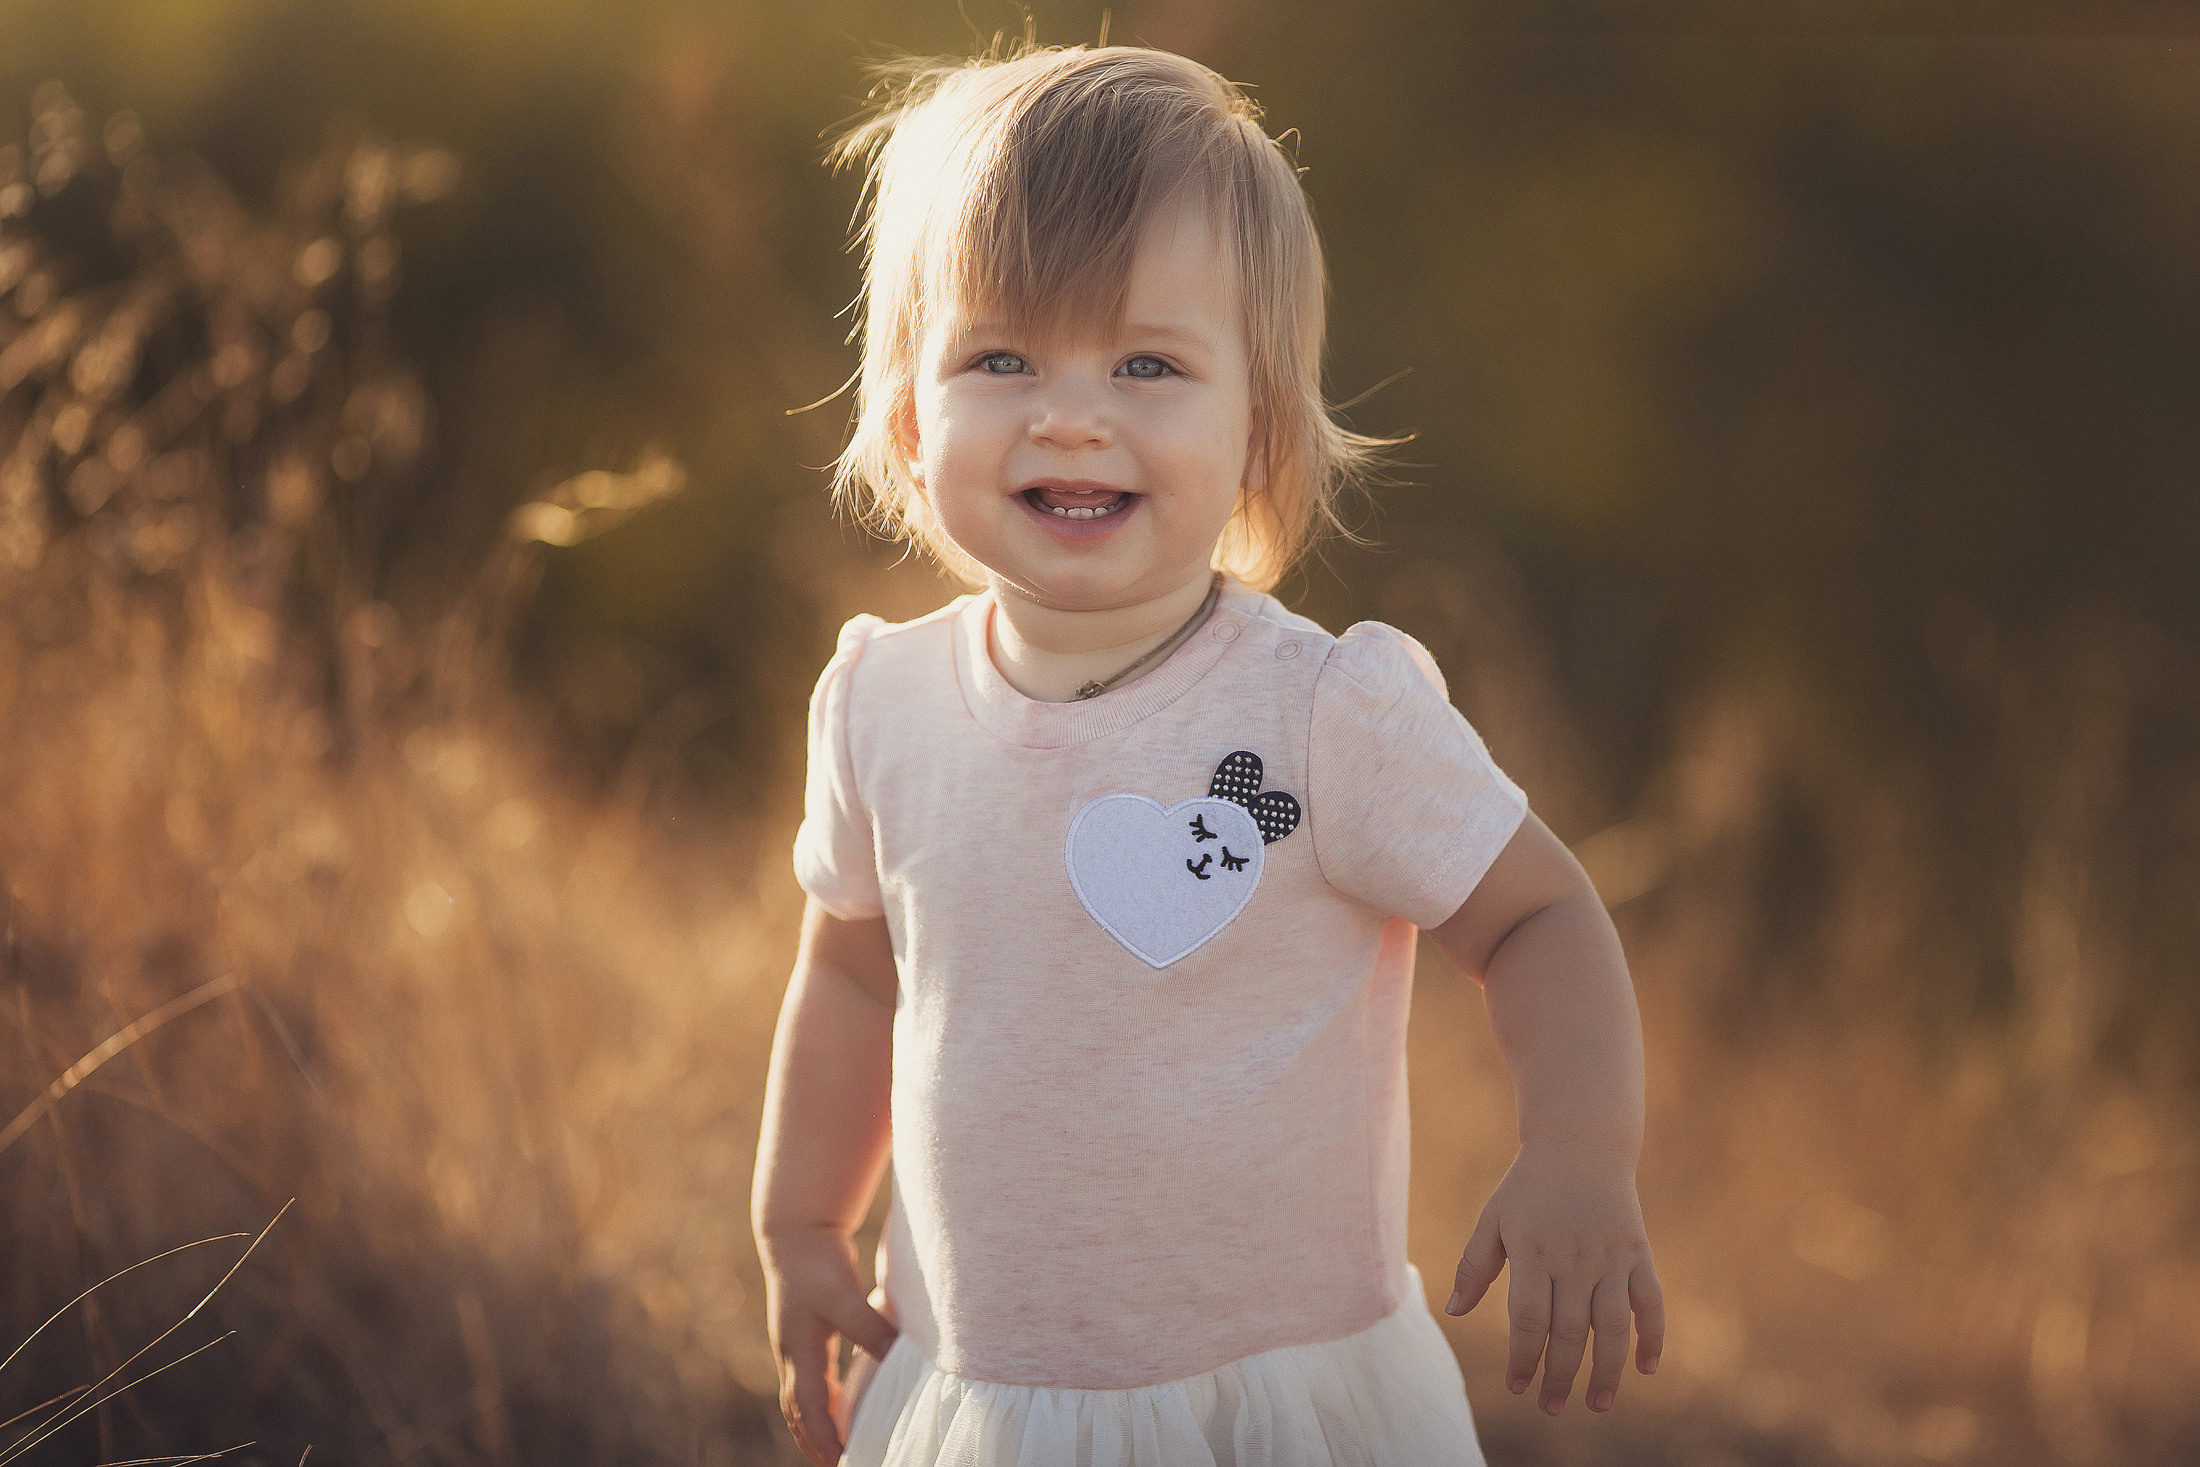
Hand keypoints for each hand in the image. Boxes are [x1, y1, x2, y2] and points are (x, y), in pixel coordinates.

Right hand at [760, 1225, 898, 1463]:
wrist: (796, 1230)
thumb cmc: (816, 1262)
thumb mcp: (844, 1296)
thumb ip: (869, 1328)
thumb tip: (896, 1359)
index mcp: (799, 1351)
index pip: (809, 1409)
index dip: (824, 1438)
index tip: (841, 1461)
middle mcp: (792, 1353)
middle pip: (798, 1411)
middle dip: (813, 1441)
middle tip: (836, 1465)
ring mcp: (795, 1343)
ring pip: (802, 1396)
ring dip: (816, 1423)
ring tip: (837, 1445)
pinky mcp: (805, 1331)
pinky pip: (811, 1376)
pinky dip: (823, 1397)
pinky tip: (841, 1400)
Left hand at [1444, 1142, 1664, 1415]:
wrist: (1580, 1143)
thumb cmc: (1528, 1186)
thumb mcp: (1493, 1218)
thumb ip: (1475, 1265)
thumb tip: (1454, 1312)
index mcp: (1533, 1251)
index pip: (1528, 1319)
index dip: (1523, 1357)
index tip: (1517, 1386)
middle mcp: (1574, 1258)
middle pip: (1569, 1331)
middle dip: (1559, 1375)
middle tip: (1550, 1408)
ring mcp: (1610, 1257)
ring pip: (1612, 1326)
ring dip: (1606, 1370)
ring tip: (1596, 1404)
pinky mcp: (1639, 1253)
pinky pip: (1651, 1302)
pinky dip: (1652, 1335)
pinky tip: (1646, 1368)